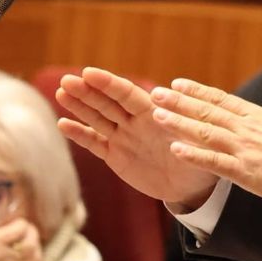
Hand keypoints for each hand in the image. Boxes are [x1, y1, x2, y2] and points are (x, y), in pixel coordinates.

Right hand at [55, 68, 217, 209]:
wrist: (192, 188)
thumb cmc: (200, 160)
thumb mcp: (197, 144)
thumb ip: (184, 129)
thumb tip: (170, 113)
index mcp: (154, 114)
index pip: (127, 94)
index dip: (108, 83)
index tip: (89, 72)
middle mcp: (135, 122)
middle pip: (107, 103)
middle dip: (87, 91)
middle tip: (66, 80)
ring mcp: (123, 138)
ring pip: (97, 118)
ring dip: (79, 106)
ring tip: (62, 91)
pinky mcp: (116, 156)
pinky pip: (95, 143)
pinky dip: (79, 134)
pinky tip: (63, 124)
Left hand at [150, 78, 261, 204]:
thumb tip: (254, 123)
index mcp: (257, 117)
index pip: (221, 99)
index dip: (197, 91)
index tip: (177, 83)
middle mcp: (247, 129)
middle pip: (207, 112)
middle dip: (179, 101)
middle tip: (156, 93)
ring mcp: (244, 149)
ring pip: (205, 132)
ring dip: (179, 123)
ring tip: (157, 116)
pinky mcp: (245, 171)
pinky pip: (214, 161)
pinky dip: (193, 155)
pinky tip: (175, 149)